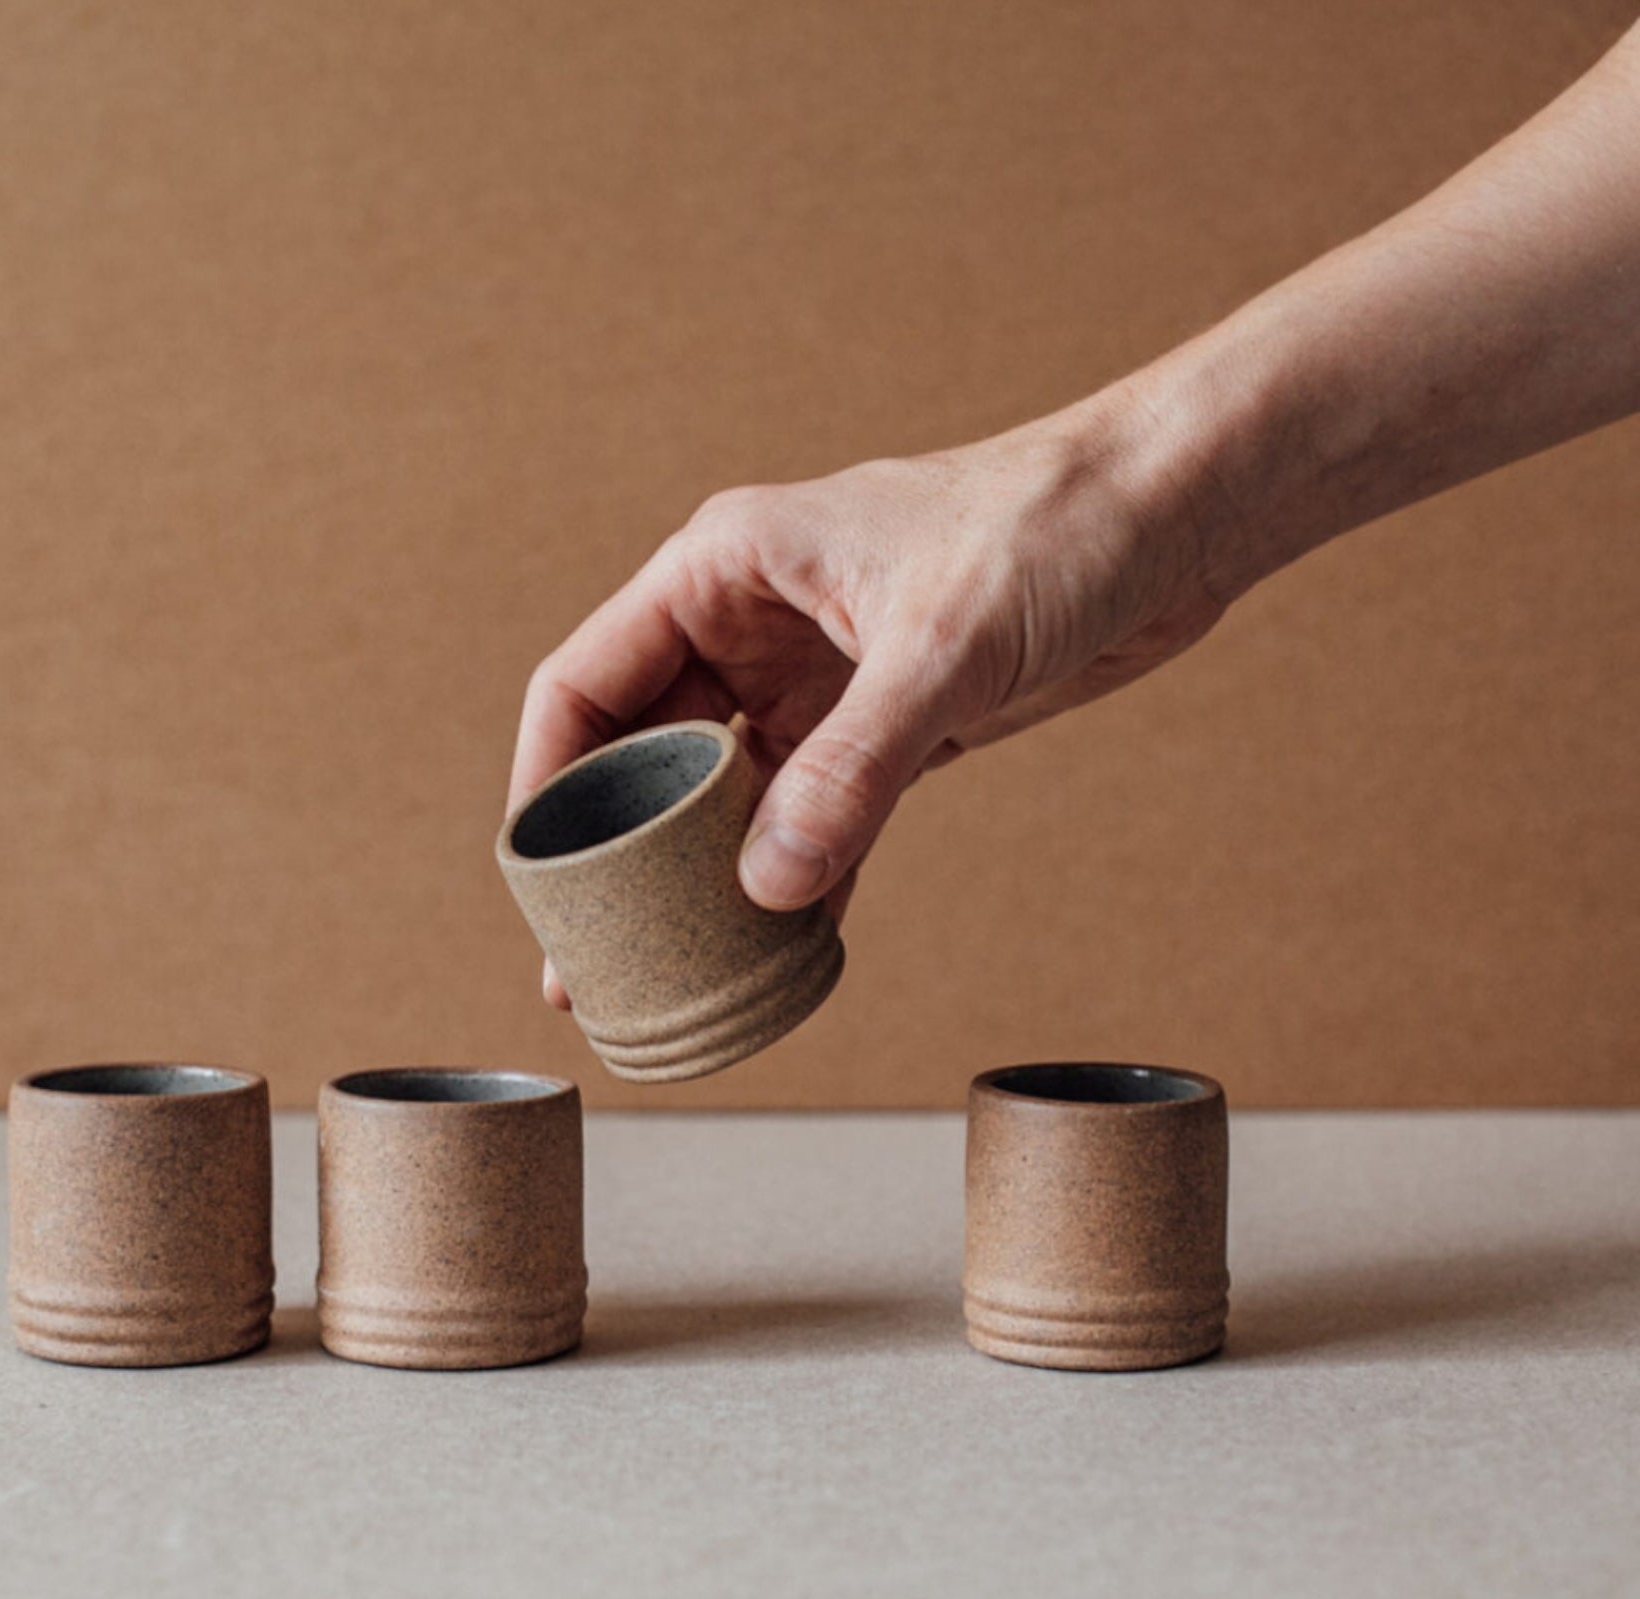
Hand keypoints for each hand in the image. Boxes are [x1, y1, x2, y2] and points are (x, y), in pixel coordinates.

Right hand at [508, 386, 1230, 1006]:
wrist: (1171, 515)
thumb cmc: (1052, 523)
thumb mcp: (940, 647)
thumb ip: (852, 769)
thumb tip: (769, 887)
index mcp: (725, 569)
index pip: (587, 683)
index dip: (548, 784)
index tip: (538, 878)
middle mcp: (753, 627)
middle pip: (643, 754)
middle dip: (615, 855)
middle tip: (588, 956)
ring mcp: (816, 683)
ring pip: (725, 798)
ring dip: (700, 880)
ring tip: (663, 971)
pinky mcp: (882, 730)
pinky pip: (811, 821)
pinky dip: (794, 881)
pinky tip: (772, 949)